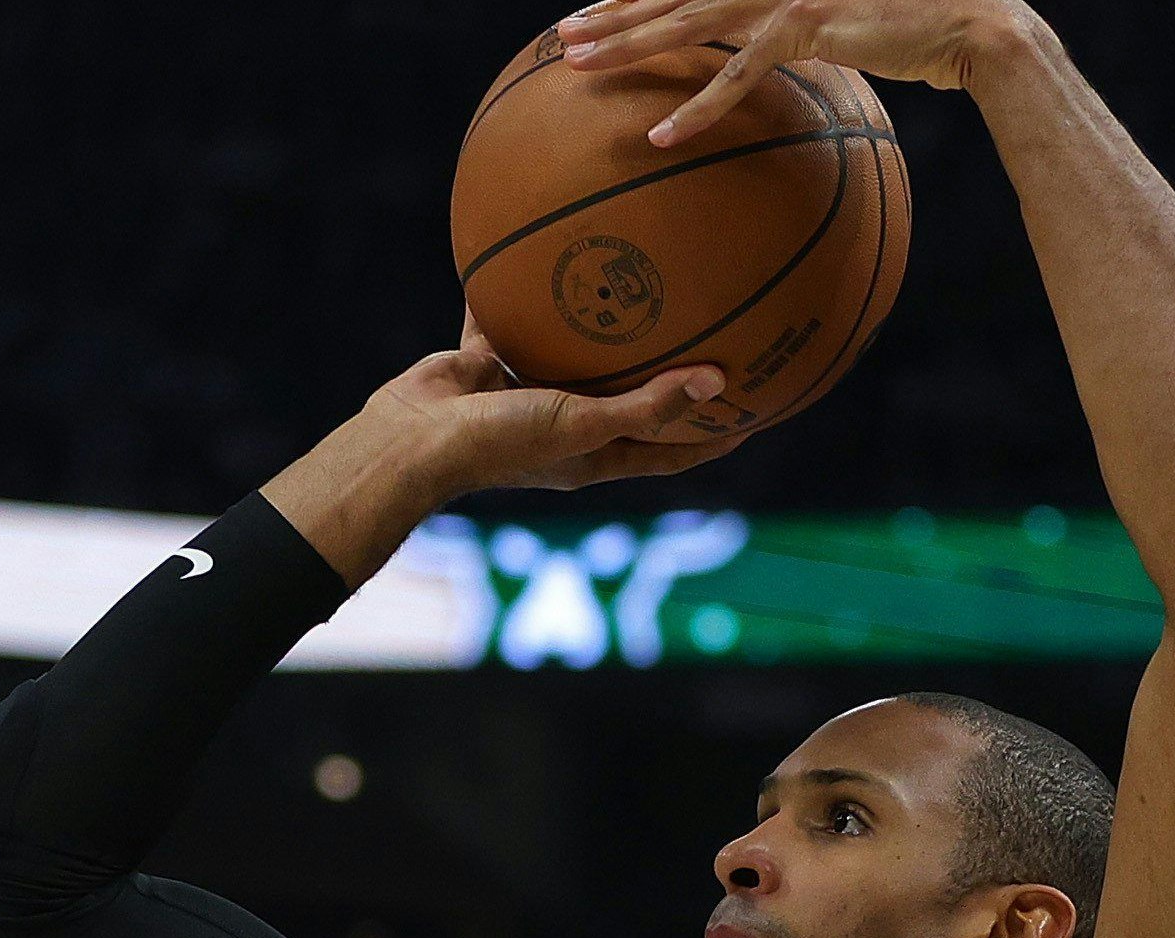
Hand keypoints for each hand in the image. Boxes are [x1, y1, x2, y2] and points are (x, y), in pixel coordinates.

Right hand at [372, 310, 740, 497]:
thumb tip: (716, 382)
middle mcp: (566, 425)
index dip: (715, 436)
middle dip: (667, 372)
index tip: (760, 407)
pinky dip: (528, 290)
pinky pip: (515, 319)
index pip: (671, 451)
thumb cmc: (502, 444)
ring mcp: (527, 393)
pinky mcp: (489, 362)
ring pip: (576, 354)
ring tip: (638, 279)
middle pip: (631, 399)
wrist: (414, 437)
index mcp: (594, 454)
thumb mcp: (583, 425)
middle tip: (713, 332)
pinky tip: (551, 246)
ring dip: (601, 327)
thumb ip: (645, 405)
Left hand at [556, 0, 1028, 145]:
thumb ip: (809, 23)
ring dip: (629, 46)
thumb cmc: (923, 19)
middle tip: (565, 36)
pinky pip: (737, 77)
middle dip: (613, 12)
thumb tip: (786, 48)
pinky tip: (659, 134)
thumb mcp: (853, 14)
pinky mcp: (807, 23)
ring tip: (579, 66)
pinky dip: (698, 109)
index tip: (599, 8)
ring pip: (687, 21)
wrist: (975, 21)